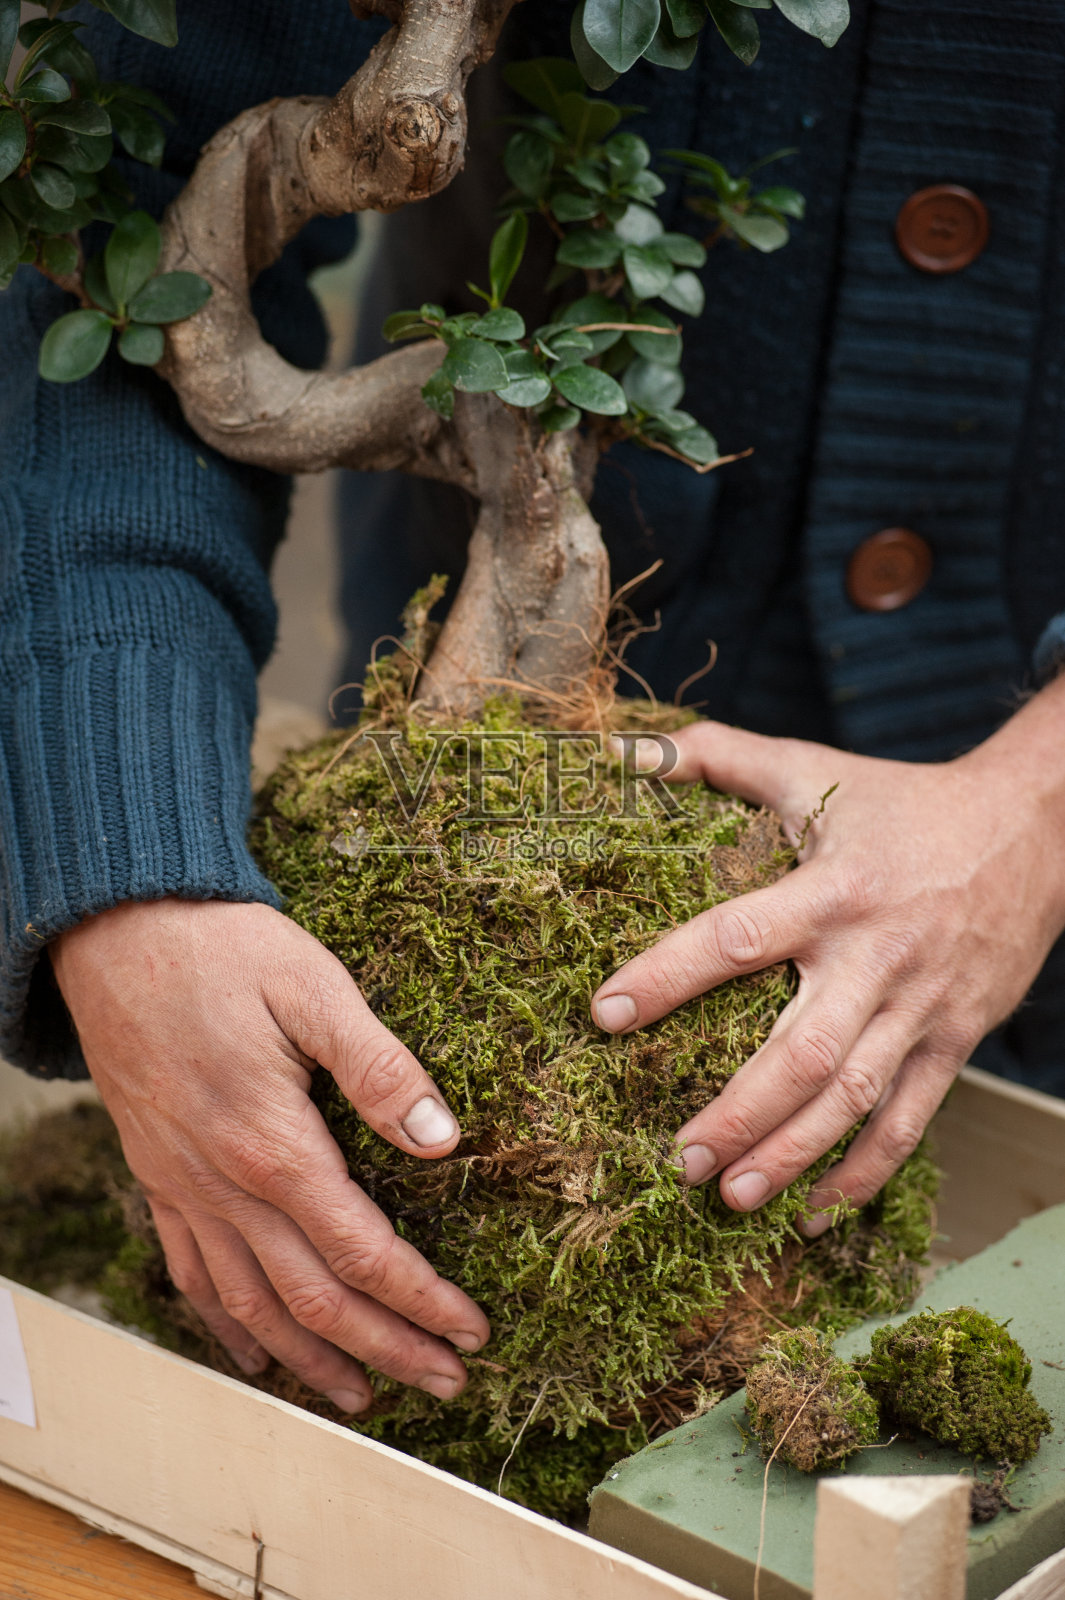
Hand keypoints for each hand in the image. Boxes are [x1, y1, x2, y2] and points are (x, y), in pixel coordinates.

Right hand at [51, 899, 488, 1409]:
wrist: (118, 932)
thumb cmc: (224, 951)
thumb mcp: (315, 989)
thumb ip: (380, 1068)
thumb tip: (445, 1141)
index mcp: (273, 1144)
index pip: (363, 1252)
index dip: (422, 1301)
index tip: (473, 1330)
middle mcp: (223, 1185)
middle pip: (314, 1299)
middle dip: (386, 1349)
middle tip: (446, 1382)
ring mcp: (183, 1188)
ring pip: (251, 1306)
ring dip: (313, 1360)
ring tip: (364, 1397)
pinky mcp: (159, 1176)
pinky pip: (192, 1274)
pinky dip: (229, 1327)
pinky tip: (259, 1354)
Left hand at [593, 680, 1064, 1232]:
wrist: (1036, 829)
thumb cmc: (906, 802)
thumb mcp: (814, 768)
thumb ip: (719, 756)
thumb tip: (627, 749)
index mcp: (832, 890)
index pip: (737, 938)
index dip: (667, 976)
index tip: (604, 1013)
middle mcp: (876, 957)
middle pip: (802, 1050)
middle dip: (738, 1111)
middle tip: (677, 1156)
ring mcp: (920, 1007)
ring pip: (855, 1098)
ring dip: (793, 1154)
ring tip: (731, 1197)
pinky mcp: (954, 1040)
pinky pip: (911, 1119)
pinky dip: (867, 1172)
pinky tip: (818, 1211)